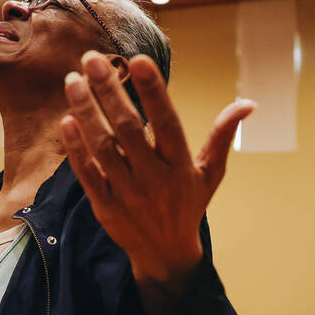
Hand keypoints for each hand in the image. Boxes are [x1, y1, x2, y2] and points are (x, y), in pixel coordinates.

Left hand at [59, 52, 254, 285]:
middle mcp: (154, 178)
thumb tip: (249, 104)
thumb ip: (223, 135)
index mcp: (181, 165)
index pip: (167, 122)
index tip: (138, 59)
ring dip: (85, 112)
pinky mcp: (105, 206)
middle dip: (108, 91)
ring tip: (73, 80)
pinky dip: (76, 149)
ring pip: (103, 147)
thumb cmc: (188, 205)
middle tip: (91, 59)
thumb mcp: (210, 172)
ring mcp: (128, 193)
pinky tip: (66, 120)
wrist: (166, 255)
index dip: (153, 91)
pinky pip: (88, 174)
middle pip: (128, 129)